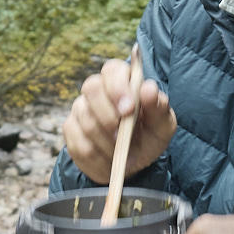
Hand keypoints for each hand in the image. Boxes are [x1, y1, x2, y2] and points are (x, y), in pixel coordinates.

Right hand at [63, 58, 176, 184]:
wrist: (134, 163)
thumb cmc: (150, 135)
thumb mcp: (162, 125)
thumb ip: (158, 106)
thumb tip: (148, 89)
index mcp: (122, 80)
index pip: (112, 70)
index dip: (117, 87)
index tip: (128, 109)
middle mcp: (97, 89)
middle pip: (91, 88)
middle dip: (108, 115)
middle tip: (121, 135)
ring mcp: (81, 108)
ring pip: (86, 119)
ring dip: (106, 142)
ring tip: (121, 152)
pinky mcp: (71, 129)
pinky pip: (79, 143)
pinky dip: (97, 158)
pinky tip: (109, 162)